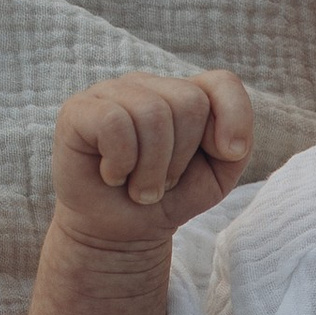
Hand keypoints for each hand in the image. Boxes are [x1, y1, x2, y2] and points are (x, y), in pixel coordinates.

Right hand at [51, 69, 253, 250]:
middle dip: (182, 157)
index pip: (222, 82)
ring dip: (151, 169)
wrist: (121, 232)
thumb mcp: (217, 176)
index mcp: (183, 94)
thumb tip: (226, 140)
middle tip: (162, 181)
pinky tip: (112, 175)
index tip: (225, 154)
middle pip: (189, 102)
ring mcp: (110, 92)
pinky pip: (114, 123)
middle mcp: (147, 85)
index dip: (234, 117)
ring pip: (152, 114)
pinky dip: (121, 163)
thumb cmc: (168, 198)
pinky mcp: (78, 110)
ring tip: (138, 185)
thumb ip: (236, 146)